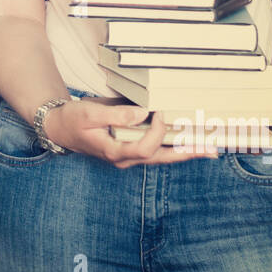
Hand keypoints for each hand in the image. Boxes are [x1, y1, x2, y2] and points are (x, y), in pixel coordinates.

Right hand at [43, 96, 219, 168]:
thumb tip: (143, 112)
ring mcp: (127, 156)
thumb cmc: (73, 120)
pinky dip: (172, 146)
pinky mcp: (129, 149)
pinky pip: (154, 150)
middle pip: (161, 159)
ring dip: (184, 151)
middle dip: (187, 153)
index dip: (157, 131)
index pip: (145, 148)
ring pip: (160, 157)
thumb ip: (117, 114)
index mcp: (115, 152)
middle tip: (211, 150)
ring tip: (207, 148)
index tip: (159, 112)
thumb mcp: (91, 113)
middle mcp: (124, 159)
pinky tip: (186, 141)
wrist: (60, 128)